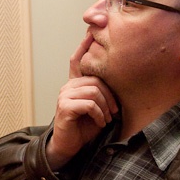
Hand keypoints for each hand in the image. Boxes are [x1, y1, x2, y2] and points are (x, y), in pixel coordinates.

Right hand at [46, 33, 118, 168]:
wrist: (68, 146)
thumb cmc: (84, 127)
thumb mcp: (96, 108)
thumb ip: (100, 93)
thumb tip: (115, 82)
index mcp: (74, 84)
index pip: (77, 60)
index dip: (83, 46)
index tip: (90, 33)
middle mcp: (67, 86)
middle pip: (95, 80)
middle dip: (110, 96)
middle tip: (114, 112)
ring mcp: (64, 95)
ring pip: (94, 91)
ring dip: (106, 107)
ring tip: (107, 119)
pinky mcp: (64, 107)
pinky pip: (89, 104)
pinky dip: (99, 114)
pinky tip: (100, 122)